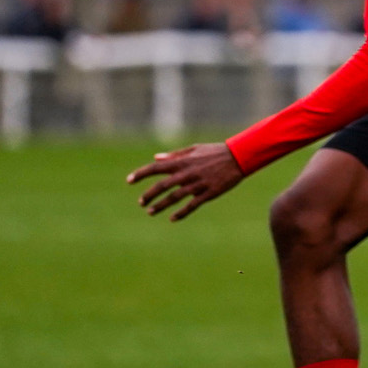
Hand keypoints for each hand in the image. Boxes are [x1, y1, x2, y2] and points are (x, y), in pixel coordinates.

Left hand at [126, 142, 243, 220]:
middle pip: (162, 186)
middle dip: (149, 195)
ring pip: (174, 197)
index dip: (140, 174)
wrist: (237, 157)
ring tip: (150, 212)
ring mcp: (197, 184)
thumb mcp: (193, 149)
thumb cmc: (214, 152)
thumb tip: (155, 158)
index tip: (129, 181)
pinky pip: (191, 205)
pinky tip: (172, 219)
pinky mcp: (208, 193)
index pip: (156, 168)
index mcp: (182, 161)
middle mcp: (187, 173)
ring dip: (160, 205)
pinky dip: (181, 213)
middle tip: (141, 203)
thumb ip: (173, 155)